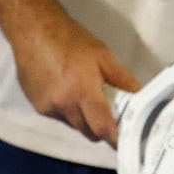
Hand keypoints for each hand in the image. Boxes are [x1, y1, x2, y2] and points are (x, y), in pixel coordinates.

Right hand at [9, 12, 138, 145]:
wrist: (34, 30)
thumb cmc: (72, 41)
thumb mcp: (104, 56)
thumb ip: (123, 80)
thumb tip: (140, 97)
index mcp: (82, 93)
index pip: (102, 128)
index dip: (115, 139)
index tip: (126, 143)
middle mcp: (63, 106)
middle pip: (88, 131)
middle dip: (100, 128)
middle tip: (108, 114)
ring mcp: (47, 107)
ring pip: (72, 125)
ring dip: (82, 119)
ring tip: (84, 97)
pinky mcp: (36, 105)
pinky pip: (58, 117)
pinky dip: (66, 111)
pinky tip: (66, 91)